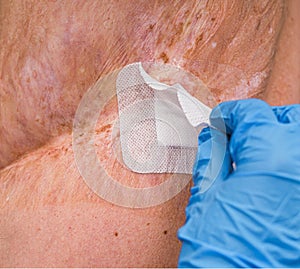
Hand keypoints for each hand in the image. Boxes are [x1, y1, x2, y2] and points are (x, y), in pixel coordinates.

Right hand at [178, 99, 299, 266]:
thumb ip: (211, 157)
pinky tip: (267, 177)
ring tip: (253, 155)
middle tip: (240, 134)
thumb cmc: (221, 253)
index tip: (219, 122)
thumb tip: (211, 136)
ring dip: (279, 139)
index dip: (231, 114)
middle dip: (263, 119)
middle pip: (291, 118)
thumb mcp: (206, 198)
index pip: (254, 113)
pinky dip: (286, 163)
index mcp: (271, 158)